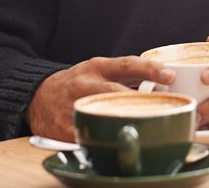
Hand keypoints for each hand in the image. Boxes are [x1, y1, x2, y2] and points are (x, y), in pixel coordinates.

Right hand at [27, 57, 175, 140]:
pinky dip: (104, 140)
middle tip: (163, 109)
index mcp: (96, 67)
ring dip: (125, 123)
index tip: (170, 75)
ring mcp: (73, 106)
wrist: (38, 96)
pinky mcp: (64, 128)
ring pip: (103, 116)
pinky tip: (118, 144)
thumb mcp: (98, 70)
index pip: (127, 64)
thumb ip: (127, 75)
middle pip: (116, 92)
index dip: (149, 69)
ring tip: (145, 129)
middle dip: (141, 101)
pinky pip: (88, 136)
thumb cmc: (77, 83)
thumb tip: (164, 82)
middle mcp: (85, 84)